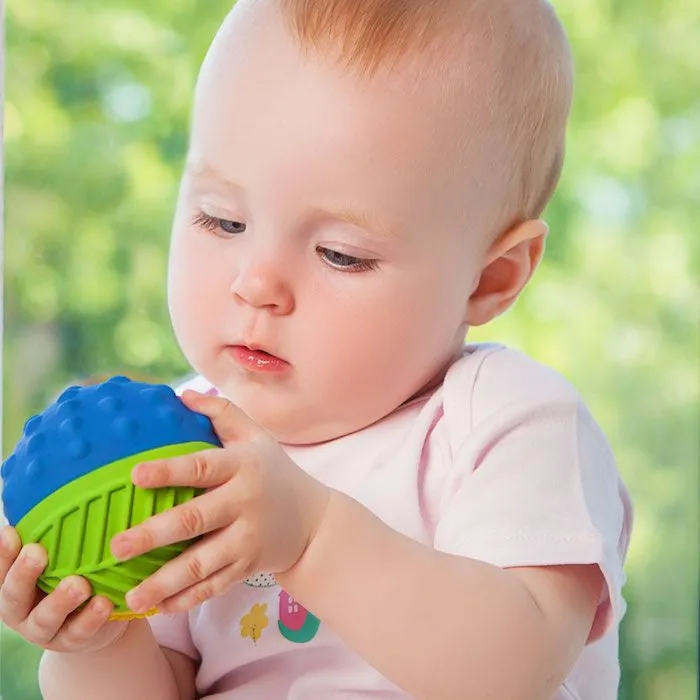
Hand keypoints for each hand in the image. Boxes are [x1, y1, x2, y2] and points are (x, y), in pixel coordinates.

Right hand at [0, 527, 127, 651]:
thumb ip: (53, 533)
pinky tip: (104, 602)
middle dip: (23, 573)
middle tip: (37, 553)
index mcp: (13, 584)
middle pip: (13, 595)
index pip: (0, 568)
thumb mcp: (59, 555)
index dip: (1, 553)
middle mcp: (22, 608)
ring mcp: (46, 629)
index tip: (10, 532)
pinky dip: (91, 618)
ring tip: (79, 584)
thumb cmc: (70, 575)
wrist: (94, 621)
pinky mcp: (74, 641)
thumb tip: (53, 484)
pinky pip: (80, 632)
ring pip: (45, 619)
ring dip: (61, 600)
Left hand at [111, 390, 330, 614]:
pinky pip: (214, 587)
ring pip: (202, 564)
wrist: (313, 521)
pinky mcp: (247, 568)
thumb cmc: (275, 472)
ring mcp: (247, 540)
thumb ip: (222, 414)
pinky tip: (158, 606)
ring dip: (165, 581)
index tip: (134, 474)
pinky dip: (186, 599)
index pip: (202, 467)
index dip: (169, 470)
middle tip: (117, 545)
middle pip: (195, 520)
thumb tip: (181, 396)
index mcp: (242, 467)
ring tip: (131, 595)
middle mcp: (244, 503)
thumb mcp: (256, 437)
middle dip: (154, 534)